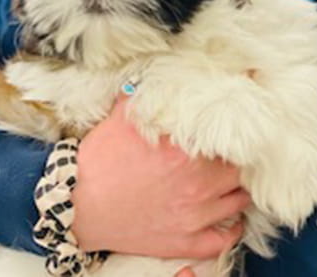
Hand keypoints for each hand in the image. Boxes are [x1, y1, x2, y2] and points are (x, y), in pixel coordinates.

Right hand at [70, 96, 250, 258]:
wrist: (75, 207)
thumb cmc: (98, 163)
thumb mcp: (122, 119)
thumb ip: (146, 96)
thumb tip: (159, 75)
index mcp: (185, 151)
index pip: (231, 135)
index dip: (238, 129)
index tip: (241, 123)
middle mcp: (197, 183)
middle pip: (240, 168)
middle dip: (238, 160)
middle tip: (232, 154)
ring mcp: (194, 216)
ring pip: (239, 201)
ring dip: (238, 190)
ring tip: (232, 182)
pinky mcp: (184, 242)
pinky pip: (222, 240)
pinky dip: (231, 231)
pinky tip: (230, 220)